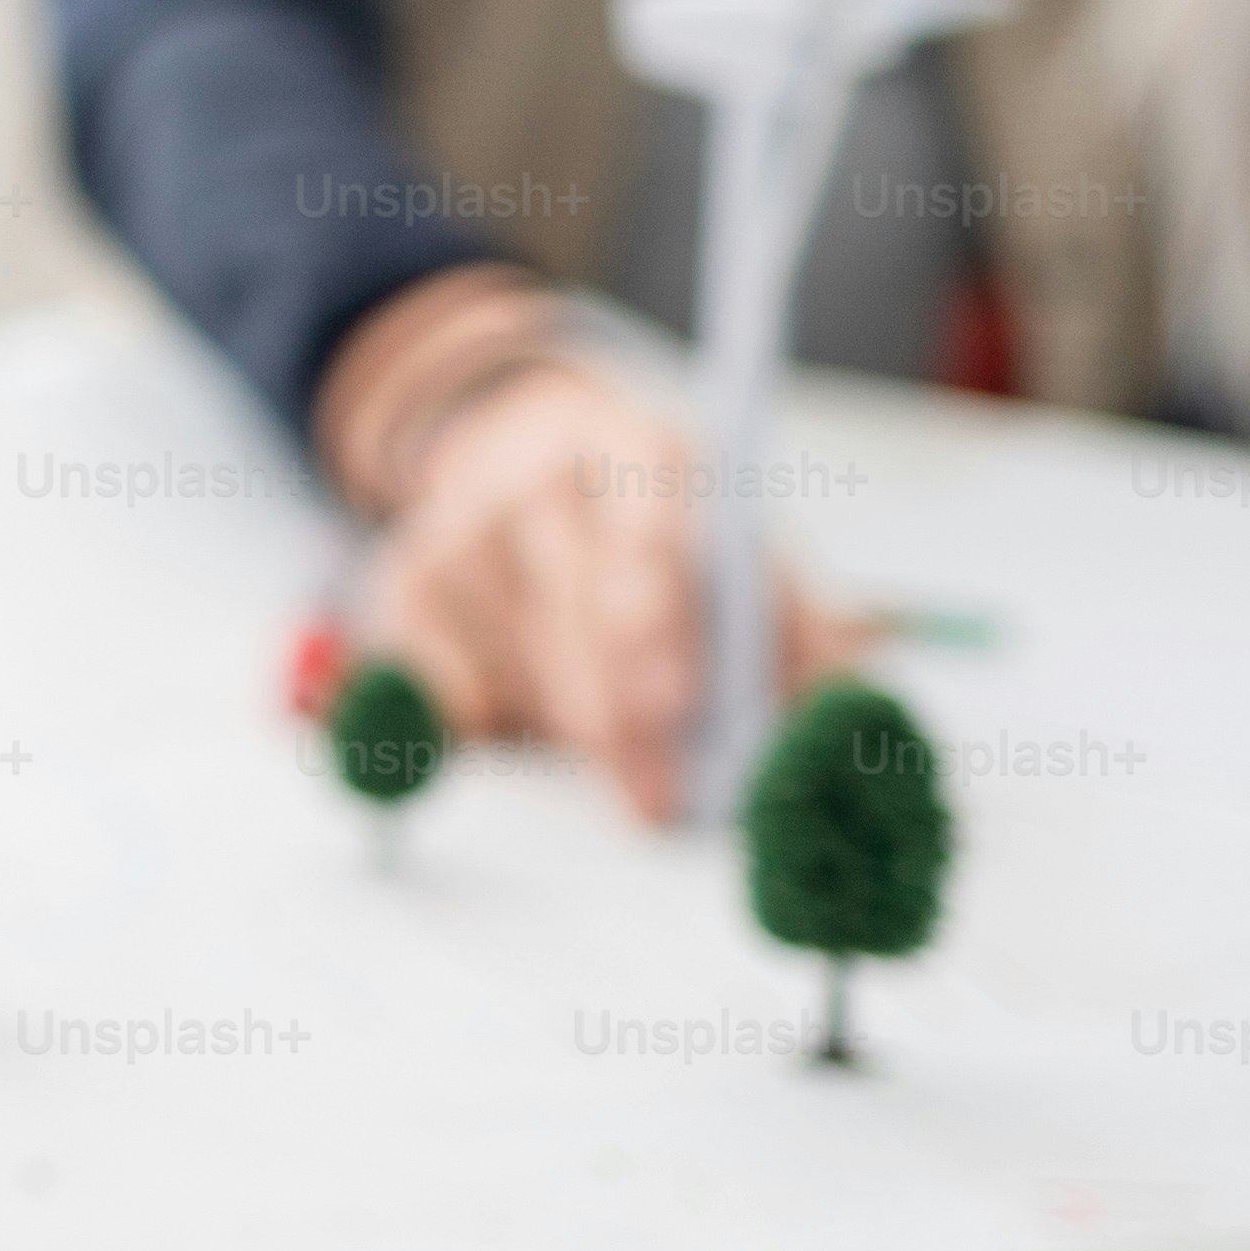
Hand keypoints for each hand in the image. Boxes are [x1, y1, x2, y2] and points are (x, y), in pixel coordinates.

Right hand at [365, 358, 872, 822]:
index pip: (651, 524)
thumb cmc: (663, 541)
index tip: (679, 706)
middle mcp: (540, 473)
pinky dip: (486, 729)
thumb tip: (846, 726)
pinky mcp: (402, 579)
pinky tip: (521, 719)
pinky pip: (442, 689)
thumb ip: (801, 637)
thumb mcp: (745, 562)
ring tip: (620, 758)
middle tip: (656, 800)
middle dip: (623, 715)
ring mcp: (460, 523)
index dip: (663, 618)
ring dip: (572, 727)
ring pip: (521, 663)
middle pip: (577, 606)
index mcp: (641, 450)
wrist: (524, 462)